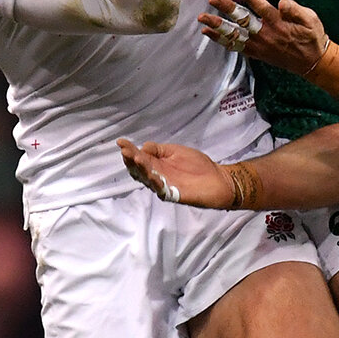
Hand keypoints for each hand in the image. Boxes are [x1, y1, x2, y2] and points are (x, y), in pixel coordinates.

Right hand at [117, 139, 233, 207]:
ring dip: (141, 170)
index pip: (138, 158)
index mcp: (156, 164)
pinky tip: (152, 174)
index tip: (121, 142)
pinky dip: (156, 182)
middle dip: (131, 160)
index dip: (129, 151)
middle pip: (138, 170)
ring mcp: (164, 186)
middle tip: (126, 151)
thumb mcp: (175, 151)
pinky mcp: (174, 195)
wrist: (218, 178)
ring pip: (148, 180)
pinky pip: (162, 190)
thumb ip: (159, 149)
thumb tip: (142, 147)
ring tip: (136, 159)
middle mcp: (156, 176)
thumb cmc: (198, 165)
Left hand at [201, 0, 329, 75]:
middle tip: (212, 0)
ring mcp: (260, 46)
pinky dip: (222, 41)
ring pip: (235, 35)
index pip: (260, 7)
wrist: (313, 63)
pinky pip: (236, 47)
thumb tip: (282, 2)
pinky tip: (209, 34)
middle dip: (225, 10)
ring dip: (218, 27)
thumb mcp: (311, 19)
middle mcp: (266, 34)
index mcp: (279, 23)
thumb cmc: (312, 37)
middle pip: (242, 20)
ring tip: (203, 20)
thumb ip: (296, 9)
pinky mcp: (257, 54)